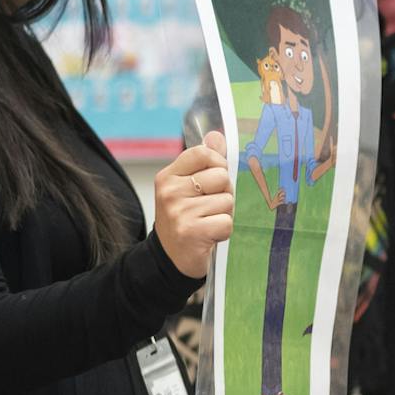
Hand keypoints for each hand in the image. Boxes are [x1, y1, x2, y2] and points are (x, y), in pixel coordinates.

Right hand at [154, 133, 233, 277]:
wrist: (170, 257)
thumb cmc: (183, 219)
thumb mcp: (186, 187)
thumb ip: (203, 162)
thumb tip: (217, 136)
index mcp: (168, 177)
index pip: (203, 153)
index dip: (218, 164)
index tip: (215, 179)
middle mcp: (170, 192)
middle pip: (221, 177)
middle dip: (224, 193)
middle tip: (210, 207)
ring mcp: (179, 212)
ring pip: (227, 201)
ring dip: (224, 214)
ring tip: (208, 222)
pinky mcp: (192, 231)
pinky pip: (227, 222)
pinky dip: (224, 231)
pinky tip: (210, 235)